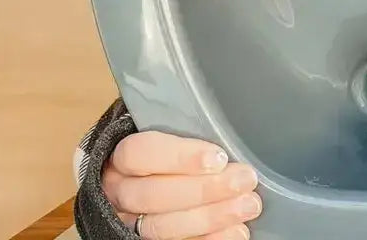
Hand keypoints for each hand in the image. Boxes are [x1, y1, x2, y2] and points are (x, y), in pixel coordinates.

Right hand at [102, 131, 261, 238]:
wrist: (142, 181)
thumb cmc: (162, 157)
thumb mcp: (164, 136)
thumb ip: (182, 138)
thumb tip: (222, 148)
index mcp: (120, 159)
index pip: (139, 154)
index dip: (179, 157)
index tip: (218, 157)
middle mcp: (120, 192)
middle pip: (152, 195)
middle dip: (203, 190)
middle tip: (242, 181)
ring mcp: (131, 222)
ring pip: (162, 226)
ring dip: (210, 217)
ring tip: (246, 206)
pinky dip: (210, 239)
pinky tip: (236, 231)